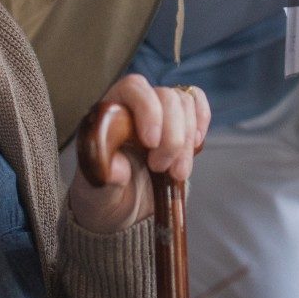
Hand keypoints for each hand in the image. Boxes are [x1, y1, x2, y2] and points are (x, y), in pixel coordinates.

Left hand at [66, 75, 210, 234]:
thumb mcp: (97, 192)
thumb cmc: (104, 195)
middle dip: (172, 137)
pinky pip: (197, 103)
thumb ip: (104, 176)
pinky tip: (195, 144)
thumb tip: (117, 167)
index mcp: (109, 112)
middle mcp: (135, 105)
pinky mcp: (179, 122)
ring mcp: (160, 112)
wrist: (121, 209)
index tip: (151, 143)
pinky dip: (201, 121)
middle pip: (167, 97)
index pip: (133, 88)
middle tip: (161, 168)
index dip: (148, 110)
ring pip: (185, 104)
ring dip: (186, 140)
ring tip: (176, 172)